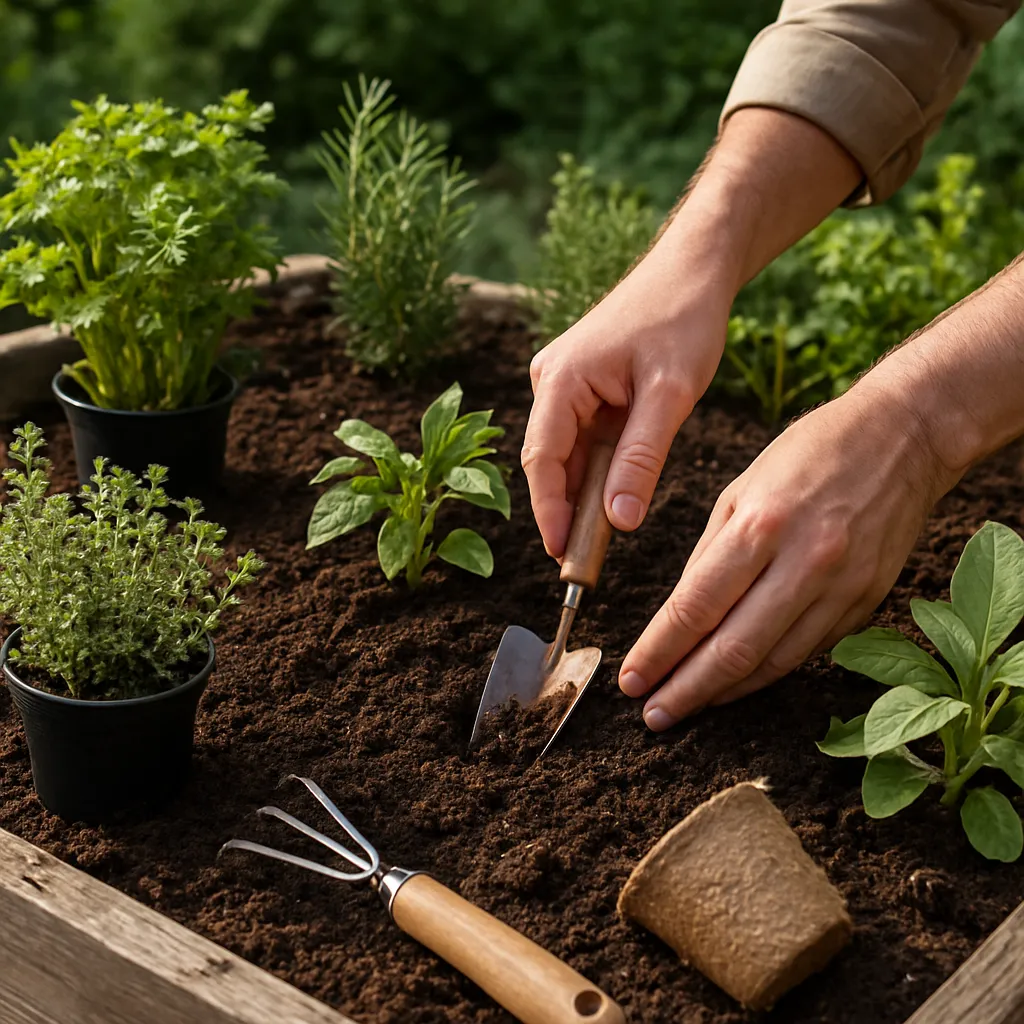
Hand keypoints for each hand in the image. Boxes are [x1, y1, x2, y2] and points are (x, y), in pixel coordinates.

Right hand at [522, 253, 733, 558]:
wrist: (694, 267)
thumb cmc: (683, 318)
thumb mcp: (670, 394)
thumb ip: (642, 458)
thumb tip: (619, 520)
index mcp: (561, 379)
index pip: (542, 459)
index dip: (549, 511)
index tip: (562, 554)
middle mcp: (551, 381)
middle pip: (549, 461)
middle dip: (564, 511)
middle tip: (582, 564)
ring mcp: (564, 383)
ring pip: (567, 453)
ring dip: (582, 494)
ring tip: (598, 544)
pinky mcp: (582, 386)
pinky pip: (582, 439)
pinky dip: (596, 470)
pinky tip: (612, 499)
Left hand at [618, 381, 961, 729]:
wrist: (902, 436)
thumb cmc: (808, 453)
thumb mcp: (740, 488)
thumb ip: (708, 555)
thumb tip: (679, 615)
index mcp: (761, 525)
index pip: (697, 606)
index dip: (659, 651)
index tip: (631, 679)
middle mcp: (805, 561)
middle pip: (735, 648)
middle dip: (687, 689)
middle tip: (653, 715)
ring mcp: (843, 586)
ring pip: (775, 661)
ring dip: (726, 692)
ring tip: (688, 706)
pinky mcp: (867, 601)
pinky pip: (809, 650)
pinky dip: (769, 672)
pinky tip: (739, 683)